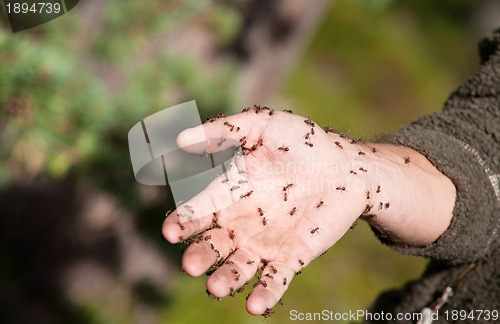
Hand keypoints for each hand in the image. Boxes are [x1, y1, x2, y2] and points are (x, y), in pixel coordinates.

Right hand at [162, 107, 454, 314]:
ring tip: (216, 287)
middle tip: (191, 264)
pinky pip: (274, 280)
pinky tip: (256, 307)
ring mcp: (263, 242)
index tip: (172, 231)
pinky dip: (264, 294)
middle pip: (212, 245)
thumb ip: (226, 132)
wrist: (345, 166)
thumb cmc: (302, 142)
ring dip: (226, 278)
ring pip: (237, 266)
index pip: (198, 210)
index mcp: (227, 193)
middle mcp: (239, 222)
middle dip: (199, 255)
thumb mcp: (264, 127)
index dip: (183, 221)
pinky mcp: (290, 257)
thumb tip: (181, 139)